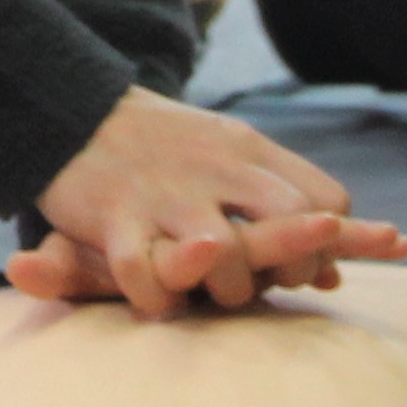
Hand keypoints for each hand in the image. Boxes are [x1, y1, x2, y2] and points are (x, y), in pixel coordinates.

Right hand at [6, 86, 406, 317]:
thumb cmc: (162, 146)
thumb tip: (336, 274)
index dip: (329, 241)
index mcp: (246, 150)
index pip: (326, 197)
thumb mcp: (229, 155)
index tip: (309, 264)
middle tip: (269, 285)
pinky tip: (154, 297)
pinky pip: (144, 273)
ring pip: (225, 254)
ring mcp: (166, 193)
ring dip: (226, 288)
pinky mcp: (115, 216)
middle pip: (293, 218)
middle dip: (293, 266)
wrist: (71, 109)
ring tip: (207, 293)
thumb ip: (282, 204)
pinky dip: (153, 296)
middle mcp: (215, 168)